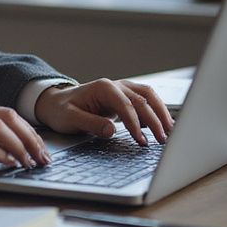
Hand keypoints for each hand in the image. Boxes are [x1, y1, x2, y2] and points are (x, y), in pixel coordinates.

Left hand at [34, 79, 173, 144]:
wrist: (56, 102)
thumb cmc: (61, 110)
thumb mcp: (70, 119)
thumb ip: (91, 123)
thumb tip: (111, 130)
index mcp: (103, 88)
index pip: (126, 105)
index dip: (135, 123)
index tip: (141, 140)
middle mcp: (116, 85)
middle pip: (142, 100)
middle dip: (154, 120)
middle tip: (162, 141)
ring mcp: (122, 89)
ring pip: (149, 97)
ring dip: (161, 113)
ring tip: (170, 132)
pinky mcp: (126, 97)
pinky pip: (146, 101)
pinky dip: (156, 111)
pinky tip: (163, 125)